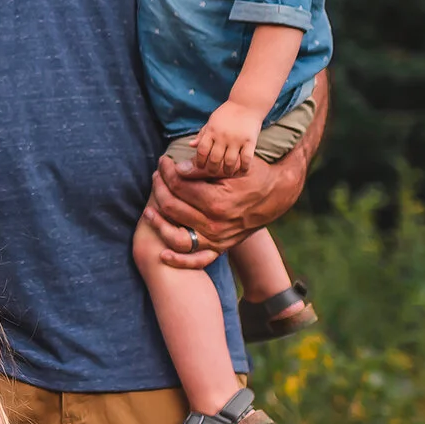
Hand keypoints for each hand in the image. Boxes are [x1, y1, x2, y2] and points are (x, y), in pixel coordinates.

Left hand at [144, 146, 302, 269]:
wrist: (276, 196)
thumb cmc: (253, 176)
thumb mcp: (231, 166)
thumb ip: (202, 168)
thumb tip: (176, 169)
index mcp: (217, 202)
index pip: (178, 186)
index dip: (166, 171)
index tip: (163, 162)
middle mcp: (215, 224)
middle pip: (172, 207)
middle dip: (159, 188)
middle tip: (157, 176)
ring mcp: (217, 239)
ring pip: (177, 237)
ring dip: (158, 224)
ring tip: (148, 210)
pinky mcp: (220, 248)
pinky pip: (197, 260)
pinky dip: (179, 261)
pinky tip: (163, 254)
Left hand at [192, 101, 260, 177]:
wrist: (247, 103)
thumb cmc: (227, 113)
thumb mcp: (212, 121)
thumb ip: (202, 134)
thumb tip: (190, 145)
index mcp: (212, 131)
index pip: (202, 150)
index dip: (199, 161)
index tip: (200, 166)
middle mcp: (223, 136)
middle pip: (215, 159)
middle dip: (212, 169)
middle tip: (212, 173)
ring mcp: (237, 139)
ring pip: (230, 161)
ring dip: (227, 171)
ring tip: (227, 173)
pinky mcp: (250, 141)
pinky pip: (246, 159)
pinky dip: (243, 168)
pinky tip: (241, 171)